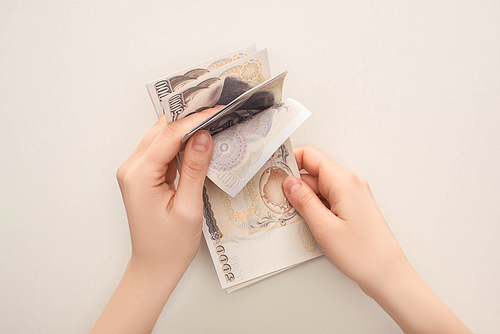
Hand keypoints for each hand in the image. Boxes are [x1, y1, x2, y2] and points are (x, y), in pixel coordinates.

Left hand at [91, 107, 220, 333]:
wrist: (154, 268)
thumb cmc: (170, 245)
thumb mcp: (189, 208)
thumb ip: (195, 169)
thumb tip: (204, 135)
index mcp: (139, 175)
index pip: (169, 135)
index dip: (196, 120)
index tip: (220, 109)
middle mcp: (131, 167)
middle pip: (162, 131)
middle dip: (190, 118)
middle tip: (219, 109)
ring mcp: (134, 171)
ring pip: (161, 137)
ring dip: (186, 128)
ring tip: (213, 119)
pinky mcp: (142, 175)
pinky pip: (161, 150)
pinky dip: (180, 142)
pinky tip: (199, 139)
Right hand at [282, 146, 470, 333]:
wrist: (388, 273)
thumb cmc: (362, 253)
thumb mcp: (323, 227)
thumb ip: (303, 200)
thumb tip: (289, 182)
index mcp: (343, 181)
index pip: (309, 155)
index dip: (290, 161)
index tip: (275, 174)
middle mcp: (350, 183)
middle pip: (313, 172)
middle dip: (294, 185)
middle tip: (280, 203)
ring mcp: (353, 194)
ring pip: (319, 187)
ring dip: (304, 198)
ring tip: (297, 217)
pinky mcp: (353, 206)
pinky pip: (328, 198)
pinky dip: (315, 206)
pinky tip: (310, 221)